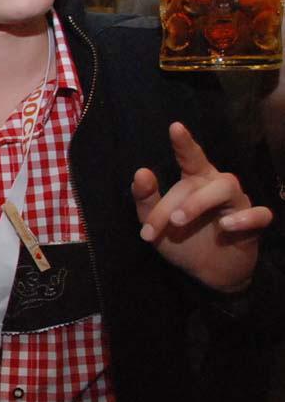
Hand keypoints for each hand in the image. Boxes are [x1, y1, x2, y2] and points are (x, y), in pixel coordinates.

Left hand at [133, 122, 271, 292]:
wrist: (205, 274)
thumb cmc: (181, 240)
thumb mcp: (156, 223)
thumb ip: (146, 199)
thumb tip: (141, 172)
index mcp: (195, 181)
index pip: (191, 158)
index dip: (185, 143)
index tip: (175, 127)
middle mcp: (218, 186)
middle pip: (195, 183)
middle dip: (169, 206)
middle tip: (150, 230)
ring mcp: (238, 204)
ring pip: (226, 188)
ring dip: (198, 203)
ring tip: (178, 220)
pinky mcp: (254, 225)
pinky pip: (259, 214)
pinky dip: (245, 218)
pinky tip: (226, 226)